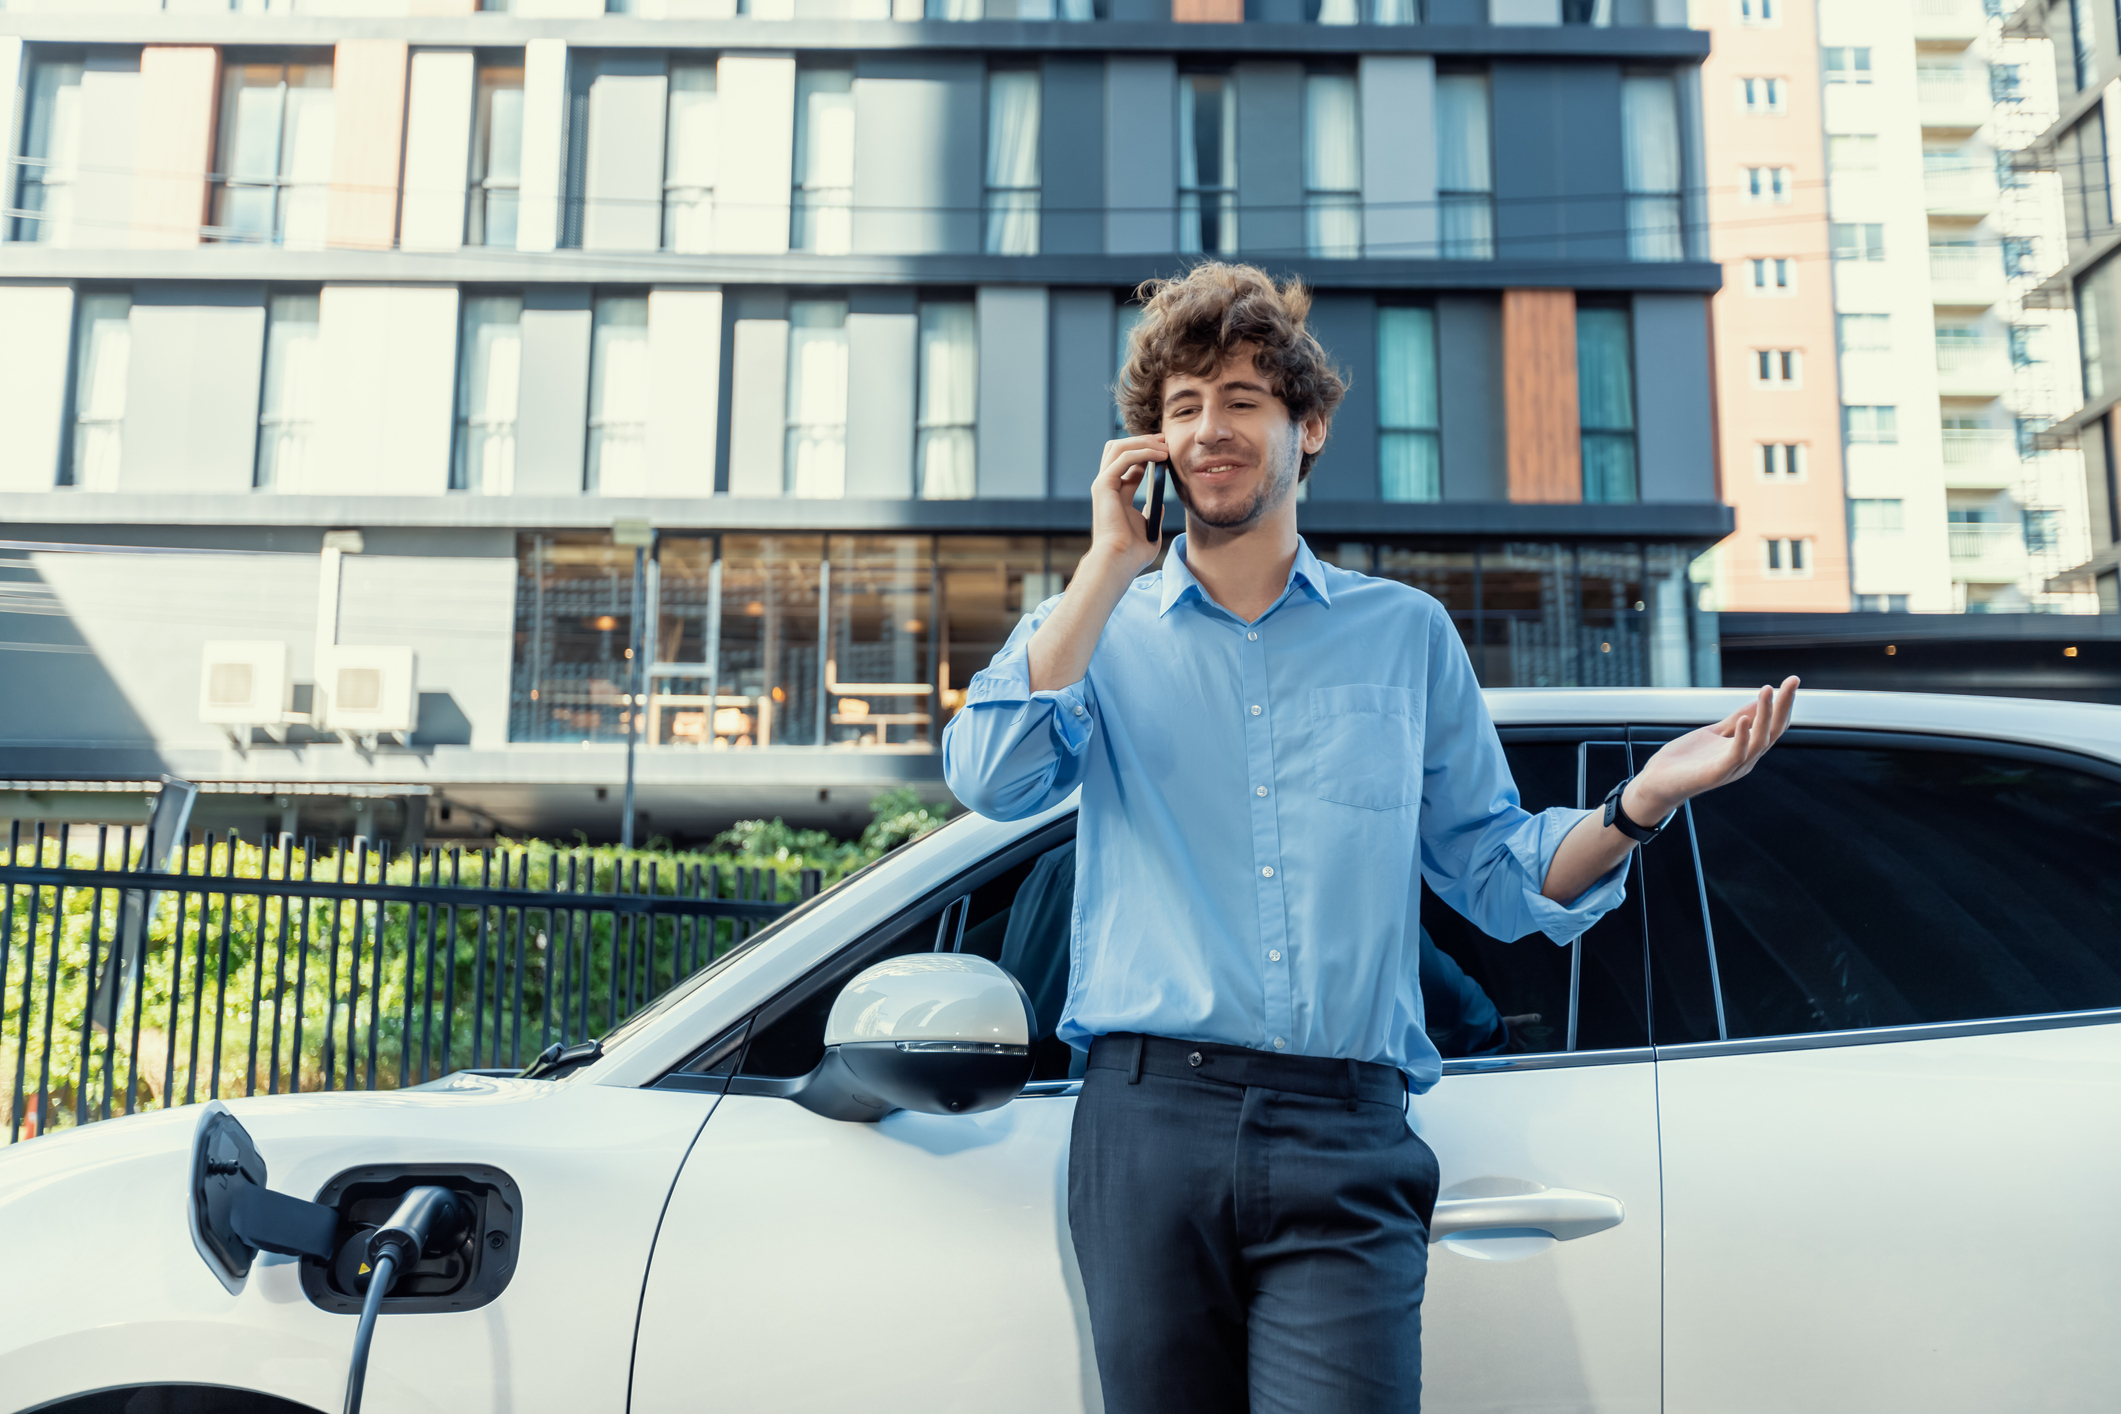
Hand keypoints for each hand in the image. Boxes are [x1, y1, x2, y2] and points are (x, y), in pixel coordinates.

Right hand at [1087, 434, 1170, 579]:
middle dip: (1143, 440)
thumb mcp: (1149, 530)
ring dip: (1143, 442)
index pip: (1130, 463)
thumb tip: (1159, 504)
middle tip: (1166, 440)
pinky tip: (1160, 456)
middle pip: (1120, 449)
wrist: (1119, 562)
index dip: (1148, 452)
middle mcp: (1108, 487)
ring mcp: (1103, 484)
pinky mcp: (1103, 485)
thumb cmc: (1132, 554)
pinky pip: (1123, 457)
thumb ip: (1153, 514)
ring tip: (1165, 446)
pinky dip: (1142, 452)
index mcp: (1117, 495)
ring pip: (1119, 447)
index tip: (1168, 450)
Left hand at [1626, 677, 1799, 822]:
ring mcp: (1733, 768)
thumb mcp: (1714, 733)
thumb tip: (1758, 702)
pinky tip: (1746, 719)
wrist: (1658, 783)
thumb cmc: (1686, 760)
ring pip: (1759, 741)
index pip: (1773, 726)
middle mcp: (1746, 760)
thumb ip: (1735, 720)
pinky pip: (1736, 754)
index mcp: (1746, 750)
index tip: (1792, 681)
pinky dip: (1742, 737)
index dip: (1784, 704)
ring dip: (1765, 715)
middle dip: (1783, 705)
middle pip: (1772, 731)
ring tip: (1768, 691)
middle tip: (1793, 681)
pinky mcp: (1717, 773)